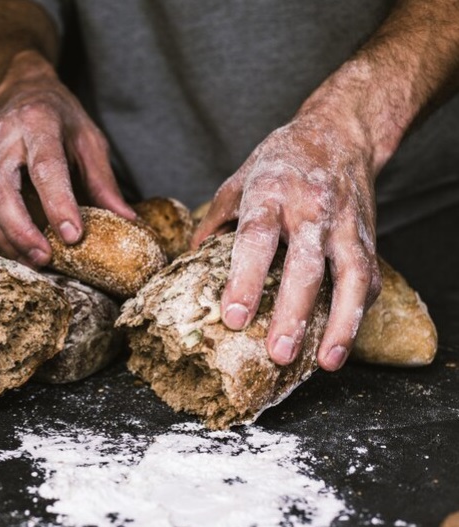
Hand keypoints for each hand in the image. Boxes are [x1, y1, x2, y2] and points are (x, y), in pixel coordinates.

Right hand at [0, 50, 135, 265]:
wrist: (18, 88)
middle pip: (2, 190)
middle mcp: (2, 135)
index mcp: (37, 121)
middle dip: (22, 231)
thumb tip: (126, 220)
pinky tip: (17, 249)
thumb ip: (103, 180)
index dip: (58, 204)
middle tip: (45, 258)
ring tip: (33, 261)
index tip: (72, 236)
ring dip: (7, 238)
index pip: (45, 167)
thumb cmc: (59, 115)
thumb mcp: (89, 138)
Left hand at [192, 113, 381, 370]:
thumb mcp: (239, 180)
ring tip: (325, 362)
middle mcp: (310, 210)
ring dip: (340, 324)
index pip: (255, 239)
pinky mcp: (368, 237)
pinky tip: (341, 342)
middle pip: (304, 266)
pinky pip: (368, 280)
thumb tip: (189, 259)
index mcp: (270, 193)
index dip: (245, 280)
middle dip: (292, 313)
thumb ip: (214, 220)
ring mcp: (344, 225)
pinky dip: (358, 313)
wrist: (340, 133)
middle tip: (278, 353)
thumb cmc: (281, 160)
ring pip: (349, 278)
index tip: (234, 317)